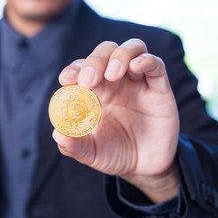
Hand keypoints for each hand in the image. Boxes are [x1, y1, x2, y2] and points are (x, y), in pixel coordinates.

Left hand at [53, 39, 179, 202]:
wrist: (144, 168)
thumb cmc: (114, 155)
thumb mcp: (90, 153)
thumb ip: (73, 145)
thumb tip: (58, 133)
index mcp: (95, 92)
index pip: (82, 68)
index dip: (73, 69)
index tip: (66, 80)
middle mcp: (116, 82)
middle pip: (104, 52)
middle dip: (94, 61)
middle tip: (88, 81)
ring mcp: (138, 82)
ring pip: (130, 49)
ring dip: (118, 55)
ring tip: (112, 75)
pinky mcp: (159, 88)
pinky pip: (155, 64)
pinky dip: (145, 60)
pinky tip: (135, 67)